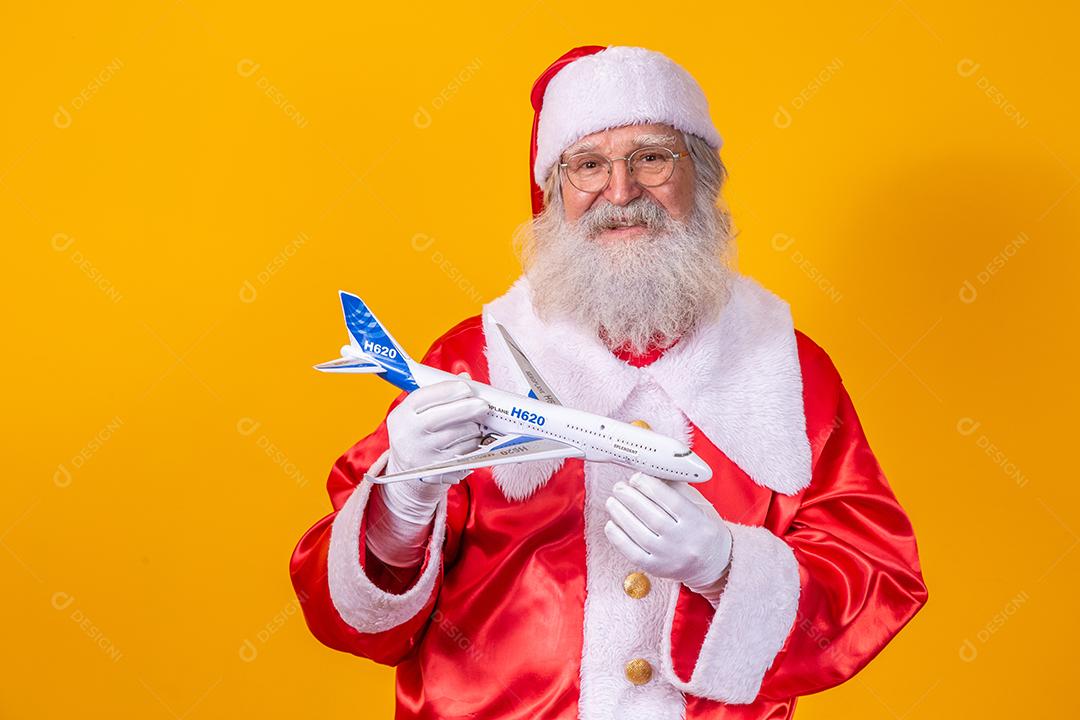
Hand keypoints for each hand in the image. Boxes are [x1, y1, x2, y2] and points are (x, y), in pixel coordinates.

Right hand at [379, 374, 487, 522]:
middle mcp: (408, 435)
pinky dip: (473, 443)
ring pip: (458, 435)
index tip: (466, 387)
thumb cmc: (417, 433)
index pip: (423, 398)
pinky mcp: (438, 469)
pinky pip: (465, 452)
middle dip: (467, 408)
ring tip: (475, 423)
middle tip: (483, 404)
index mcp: (401, 416)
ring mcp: (423, 454)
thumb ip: (439, 394)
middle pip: (442, 417)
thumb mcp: (418, 412)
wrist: (406, 469)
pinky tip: (473, 438)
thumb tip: (465, 377)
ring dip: (473, 427)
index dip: (447, 390)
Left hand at [604, 472, 731, 593]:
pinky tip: (611, 523)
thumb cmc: (702, 528)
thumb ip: (676, 489)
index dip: (650, 487)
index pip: (671, 501)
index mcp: (697, 522)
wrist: (713, 563)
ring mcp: (669, 557)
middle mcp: (683, 541)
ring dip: (621, 515)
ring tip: (612, 501)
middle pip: (652, 517)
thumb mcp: (698, 505)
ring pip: (639, 534)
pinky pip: (632, 553)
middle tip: (619, 487)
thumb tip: (648, 473)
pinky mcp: (656, 569)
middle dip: (631, 498)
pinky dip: (618, 538)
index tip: (636, 477)